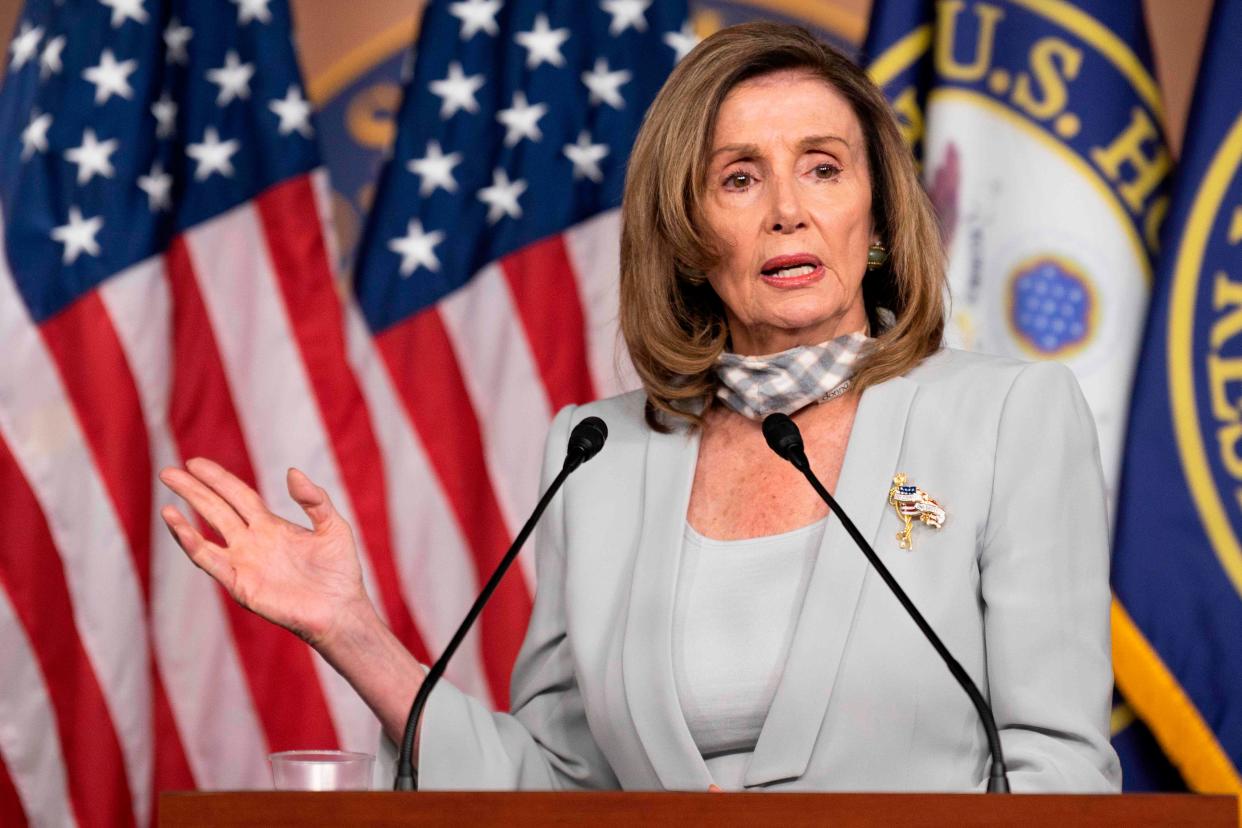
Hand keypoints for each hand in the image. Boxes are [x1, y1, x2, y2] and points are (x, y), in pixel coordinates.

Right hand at [159, 458, 372, 647]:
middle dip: (192, 490)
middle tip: (167, 472)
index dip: (217, 478)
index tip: (194, 462)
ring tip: (166, 499)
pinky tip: (177, 525)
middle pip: (216, 509)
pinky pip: (209, 560)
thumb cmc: (340, 571)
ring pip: (206, 533)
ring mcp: (243, 562)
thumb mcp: (333, 526)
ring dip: (184, 518)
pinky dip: (190, 542)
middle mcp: (252, 541)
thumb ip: (314, 499)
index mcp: (271, 525)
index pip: (238, 495)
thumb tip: (291, 471)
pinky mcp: (239, 584)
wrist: (341, 609)